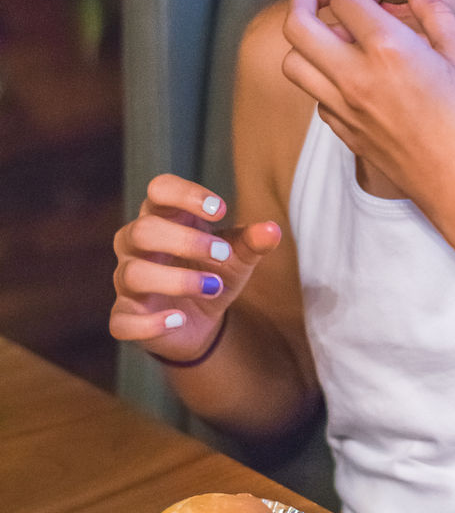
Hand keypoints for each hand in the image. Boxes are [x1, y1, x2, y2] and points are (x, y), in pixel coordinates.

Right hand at [110, 174, 280, 362]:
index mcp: (163, 217)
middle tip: (222, 254)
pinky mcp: (126, 316)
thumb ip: (253, 242)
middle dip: (185, 242)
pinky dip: (150, 323)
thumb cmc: (213, 271)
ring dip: (177, 280)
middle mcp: (136, 245)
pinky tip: (179, 320)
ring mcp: (127, 281)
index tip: (220, 209)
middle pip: (143, 230)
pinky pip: (123, 321)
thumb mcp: (237, 256)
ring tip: (213, 286)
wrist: (202, 319)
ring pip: (133, 274)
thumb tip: (272, 231)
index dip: (185, 194)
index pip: (159, 189)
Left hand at [281, 0, 454, 241]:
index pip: (344, 0)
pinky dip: (323, 80)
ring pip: (294, 66)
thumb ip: (437, 16)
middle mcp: (354, 77)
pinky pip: (316, 99)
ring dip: (306, 44)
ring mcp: (346, 110)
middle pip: (297, 27)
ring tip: (335, 39)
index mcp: (388, 49)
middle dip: (304, 0)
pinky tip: (352, 78)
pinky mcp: (347, 136)